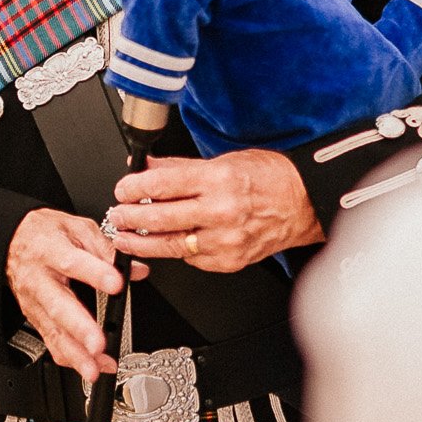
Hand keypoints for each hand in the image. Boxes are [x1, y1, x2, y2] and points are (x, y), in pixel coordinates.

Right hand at [6, 208, 145, 383]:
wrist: (10, 241)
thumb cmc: (45, 234)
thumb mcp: (76, 228)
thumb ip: (106, 248)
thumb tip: (135, 269)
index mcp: (50, 250)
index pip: (72, 262)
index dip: (95, 274)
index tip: (116, 284)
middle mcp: (40, 279)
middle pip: (59, 306)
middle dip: (80, 328)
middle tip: (98, 344)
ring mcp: (35, 302)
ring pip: (54, 332)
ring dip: (76, 354)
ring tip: (95, 368)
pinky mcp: (35, 319)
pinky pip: (51, 342)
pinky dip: (70, 359)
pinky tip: (90, 368)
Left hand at [106, 149, 322, 273]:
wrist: (304, 204)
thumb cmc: (270, 179)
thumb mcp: (224, 160)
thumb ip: (181, 167)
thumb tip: (147, 167)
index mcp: (218, 180)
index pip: (161, 185)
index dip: (134, 188)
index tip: (122, 190)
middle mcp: (221, 211)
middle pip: (159, 219)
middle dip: (129, 218)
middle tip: (117, 215)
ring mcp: (225, 240)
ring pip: (170, 246)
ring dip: (141, 243)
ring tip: (125, 238)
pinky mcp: (229, 262)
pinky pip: (191, 260)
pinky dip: (176, 252)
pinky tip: (166, 244)